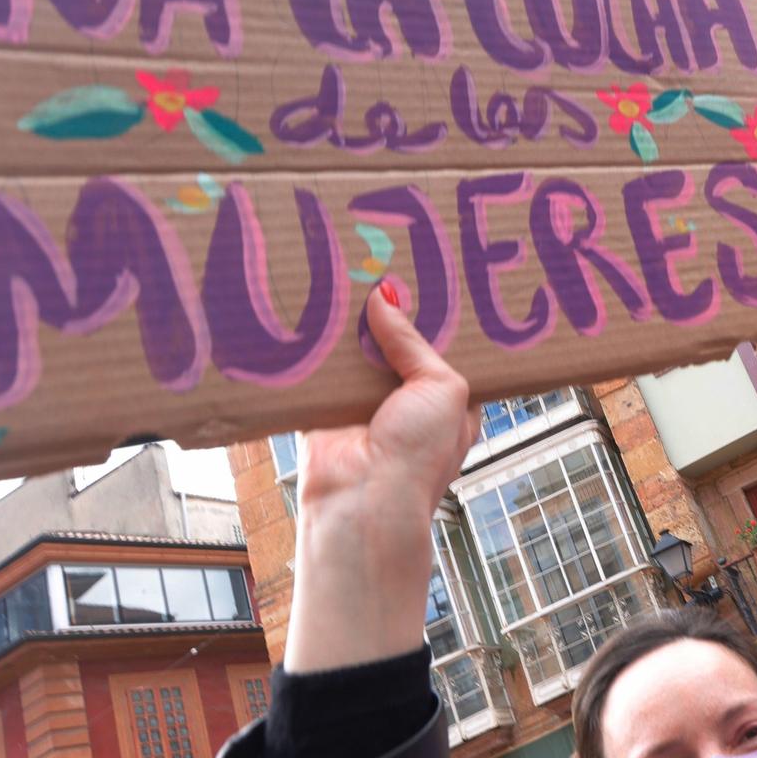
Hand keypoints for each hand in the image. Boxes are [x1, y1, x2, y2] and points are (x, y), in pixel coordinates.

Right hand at [283, 287, 476, 674]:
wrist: (364, 501)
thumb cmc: (419, 453)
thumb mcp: (440, 387)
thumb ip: (414, 340)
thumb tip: (385, 295)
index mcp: (449, 397)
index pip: (444, 344)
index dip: (435, 311)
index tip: (426, 269)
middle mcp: (408, 400)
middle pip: (396, 342)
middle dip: (387, 309)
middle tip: (375, 256)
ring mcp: (366, 404)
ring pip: (356, 352)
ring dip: (347, 324)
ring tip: (340, 269)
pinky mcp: (324, 410)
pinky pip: (316, 371)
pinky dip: (310, 348)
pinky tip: (307, 307)